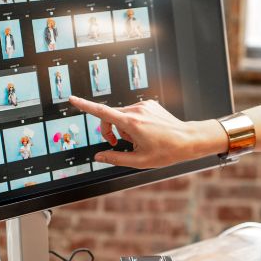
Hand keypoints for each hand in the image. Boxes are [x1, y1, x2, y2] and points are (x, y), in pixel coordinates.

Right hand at [68, 97, 225, 168]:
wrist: (189, 140)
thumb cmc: (167, 151)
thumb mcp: (139, 161)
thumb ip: (115, 158)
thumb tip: (98, 157)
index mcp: (132, 123)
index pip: (102, 112)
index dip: (85, 106)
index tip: (72, 99)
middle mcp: (136, 110)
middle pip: (110, 117)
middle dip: (110, 131)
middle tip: (117, 145)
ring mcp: (144, 105)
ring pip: (121, 115)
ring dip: (123, 128)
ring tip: (137, 140)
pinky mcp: (149, 104)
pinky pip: (133, 113)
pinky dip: (132, 123)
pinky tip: (145, 133)